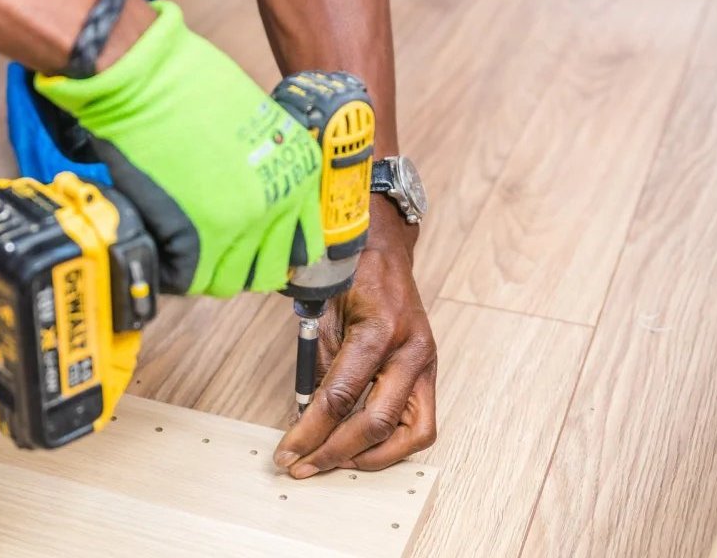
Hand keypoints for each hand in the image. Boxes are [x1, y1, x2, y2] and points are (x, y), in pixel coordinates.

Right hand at [35, 1, 323, 296]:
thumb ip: (267, 166)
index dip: (280, 251)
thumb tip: (257, 198)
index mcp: (298, 174)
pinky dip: (176, 271)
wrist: (147, 77)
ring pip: (230, 281)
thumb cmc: (191, 85)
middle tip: (220, 253)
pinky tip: (166, 249)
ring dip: (209, 271)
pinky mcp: (197, 237)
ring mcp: (240, 224)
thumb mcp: (257, 120)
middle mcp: (278, 204)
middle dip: (244, 266)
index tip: (262, 251)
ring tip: (189, 250)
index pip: (305, 242)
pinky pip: (190, 279)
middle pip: (270, 269)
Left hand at [274, 195, 437, 476]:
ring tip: (335, 461)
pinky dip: (393, 442)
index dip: (310, 431)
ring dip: (371, 456)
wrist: (385, 249)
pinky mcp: (429, 371)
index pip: (341, 396)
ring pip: (412, 433)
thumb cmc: (352, 273)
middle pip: (377, 422)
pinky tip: (363, 445)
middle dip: (335, 452)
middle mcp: (411, 350)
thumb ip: (319, 366)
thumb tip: (307, 416)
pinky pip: (420, 423)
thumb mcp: (323, 313)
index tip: (287, 452)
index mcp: (380, 329)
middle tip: (304, 466)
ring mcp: (426, 362)